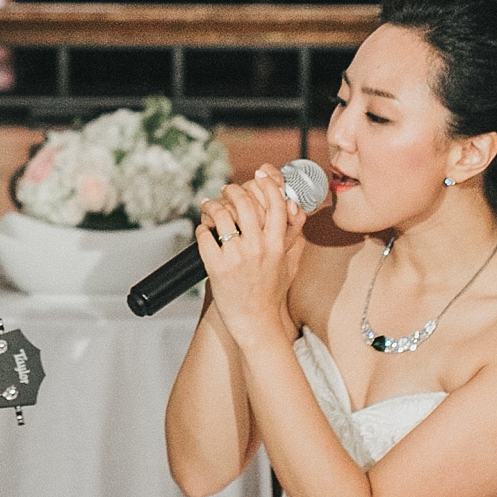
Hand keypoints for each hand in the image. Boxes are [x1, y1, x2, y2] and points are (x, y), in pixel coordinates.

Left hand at [197, 169, 308, 350]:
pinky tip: (203, 230)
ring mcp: (236, 257)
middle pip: (244, 201)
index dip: (266, 182)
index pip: (275, 202)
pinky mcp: (216, 267)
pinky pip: (204, 235)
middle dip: (232, 190)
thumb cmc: (271, 293)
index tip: (258, 174)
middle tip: (226, 190)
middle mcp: (258, 247)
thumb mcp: (290, 263)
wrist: (256, 322)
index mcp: (277, 244)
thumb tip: (295, 209)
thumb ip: (293, 235)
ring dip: (211, 205)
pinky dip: (201, 228)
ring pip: (220, 214)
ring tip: (208, 206)